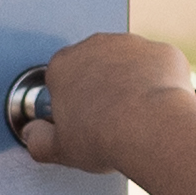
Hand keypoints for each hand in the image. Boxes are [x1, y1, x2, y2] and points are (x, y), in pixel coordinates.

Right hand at [8, 29, 195, 183]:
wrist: (153, 129)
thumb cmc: (104, 136)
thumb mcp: (58, 149)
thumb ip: (37, 139)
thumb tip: (33, 135)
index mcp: (63, 65)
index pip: (60, 77)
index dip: (67, 100)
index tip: (77, 120)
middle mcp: (95, 45)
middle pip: (93, 64)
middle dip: (98, 86)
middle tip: (106, 120)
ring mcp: (132, 45)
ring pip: (128, 62)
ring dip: (129, 81)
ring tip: (134, 116)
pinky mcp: (163, 52)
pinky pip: (158, 66)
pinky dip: (159, 82)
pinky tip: (158, 107)